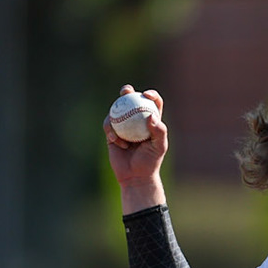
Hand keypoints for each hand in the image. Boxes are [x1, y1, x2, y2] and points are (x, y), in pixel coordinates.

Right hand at [104, 85, 168, 206]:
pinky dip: (111, 131)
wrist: (135, 177)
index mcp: (151, 121)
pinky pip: (108, 126)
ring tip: (117, 121)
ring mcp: (123, 126)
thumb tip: (151, 115)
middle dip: (127, 91)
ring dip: (116, 113)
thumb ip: (159, 131)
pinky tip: (116, 141)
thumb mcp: (159, 147)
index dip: (151, 95)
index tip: (147, 95)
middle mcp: (136, 121)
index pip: (153, 103)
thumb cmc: (150, 162)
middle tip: (126, 90)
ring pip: (116, 112)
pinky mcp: (112, 134)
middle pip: (131, 101)